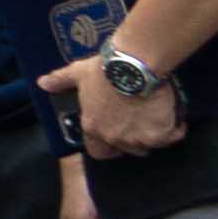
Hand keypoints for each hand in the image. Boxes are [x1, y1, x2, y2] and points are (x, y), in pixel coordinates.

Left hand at [43, 50, 186, 157]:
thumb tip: (42, 83)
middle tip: (140, 121)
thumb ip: (60, 81)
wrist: (133, 67)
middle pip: (127, 148)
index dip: (108, 146)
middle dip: (133, 138)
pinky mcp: (160, 135)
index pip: (98, 151)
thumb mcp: (77, 73)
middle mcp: (114, 139)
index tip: (116, 135)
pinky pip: (173, 136)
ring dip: (154, 134)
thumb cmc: (103, 71)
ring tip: (156, 116)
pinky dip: (175, 128)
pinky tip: (175, 117)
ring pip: (150, 144)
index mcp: (93, 128)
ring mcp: (138, 139)